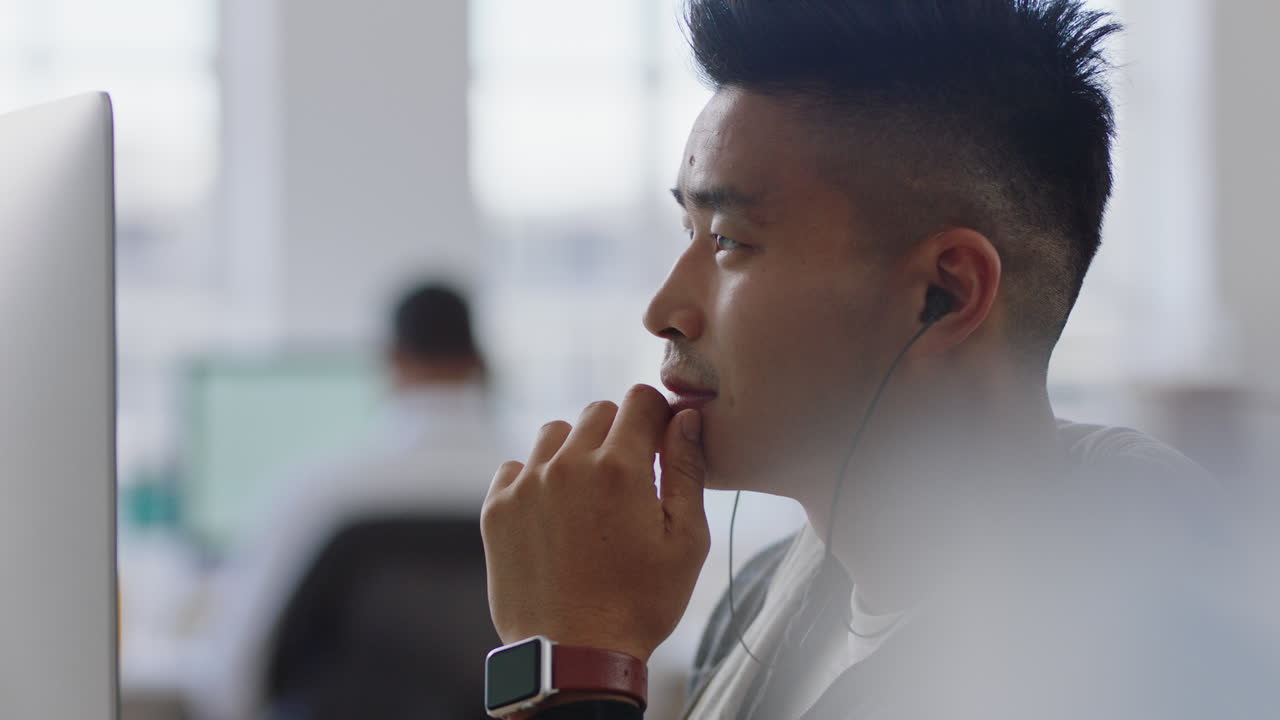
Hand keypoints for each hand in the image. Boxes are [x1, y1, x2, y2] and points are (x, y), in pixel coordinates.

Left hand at [480, 384, 709, 662]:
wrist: (573, 657)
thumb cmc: (639, 604)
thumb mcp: (686, 541)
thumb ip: (687, 470)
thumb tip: (686, 419)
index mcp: (619, 467)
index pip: (639, 399)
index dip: (657, 415)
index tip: (660, 442)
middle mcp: (566, 464)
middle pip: (598, 411)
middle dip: (619, 434)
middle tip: (628, 482)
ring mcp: (526, 485)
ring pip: (555, 434)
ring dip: (575, 452)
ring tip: (588, 498)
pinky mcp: (497, 509)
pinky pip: (516, 467)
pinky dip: (536, 479)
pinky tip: (554, 515)